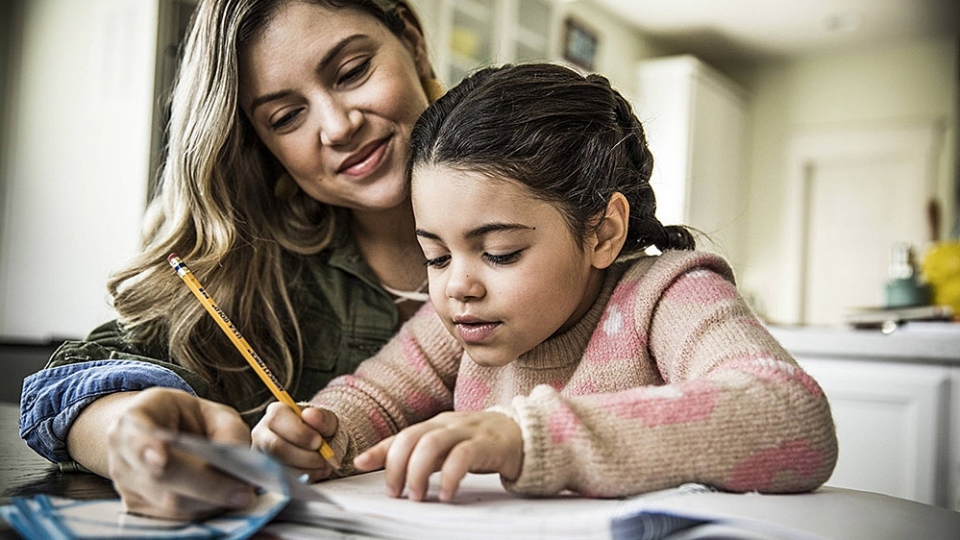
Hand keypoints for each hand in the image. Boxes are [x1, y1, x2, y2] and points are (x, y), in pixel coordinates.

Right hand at [100, 387, 254, 519]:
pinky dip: (204, 512)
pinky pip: (174, 519)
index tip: (160, 460)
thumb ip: (229, 432)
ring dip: (210, 503)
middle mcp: (122, 456)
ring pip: (171, 505)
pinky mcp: (138, 511)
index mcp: (134, 420)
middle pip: (161, 479)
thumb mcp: (213, 412)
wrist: (162, 432)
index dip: (147, 449)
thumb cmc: (190, 420)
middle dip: (206, 487)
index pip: (136, 437)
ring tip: (240, 495)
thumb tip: (241, 465)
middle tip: (244, 492)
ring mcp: (126, 487)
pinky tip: (223, 502)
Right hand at [252, 402, 338, 481]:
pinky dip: (302, 478)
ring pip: (277, 465)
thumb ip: (322, 417)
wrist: (317, 446)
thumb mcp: (327, 420)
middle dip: (304, 456)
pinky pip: (280, 480)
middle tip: (323, 458)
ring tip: (322, 466)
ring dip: (305, 469)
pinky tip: (315, 472)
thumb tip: (311, 414)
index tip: (318, 441)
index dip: (299, 433)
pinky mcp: (265, 472)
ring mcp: (261, 454)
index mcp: (275, 412)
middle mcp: (262, 432)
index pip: (277, 419)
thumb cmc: (319, 430)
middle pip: (275, 446)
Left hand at [353, 411, 522, 501]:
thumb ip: (418, 456)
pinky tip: (447, 493)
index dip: (379, 449)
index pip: (401, 435)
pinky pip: (463, 456)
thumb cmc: (479, 443)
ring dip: (419, 472)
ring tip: (417, 496)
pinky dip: (450, 476)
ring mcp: (467, 431)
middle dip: (397, 465)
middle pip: (412, 437)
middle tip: (395, 492)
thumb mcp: (446, 448)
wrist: (522, 434)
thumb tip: (379, 468)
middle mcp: (447, 424)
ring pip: (432, 443)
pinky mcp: (486, 443)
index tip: (359, 464)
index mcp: (435, 424)